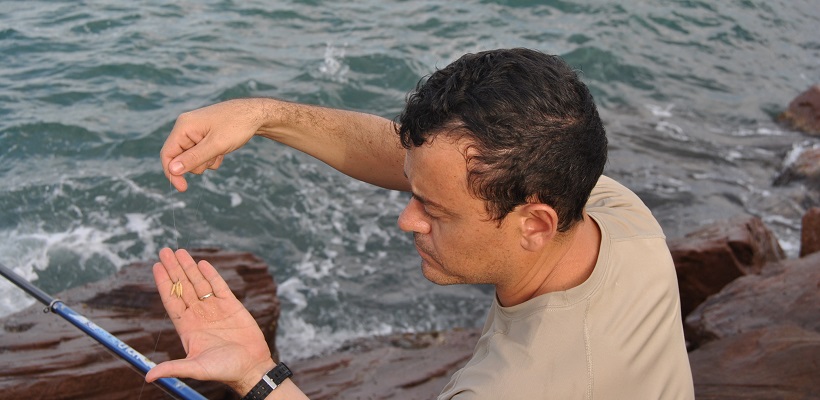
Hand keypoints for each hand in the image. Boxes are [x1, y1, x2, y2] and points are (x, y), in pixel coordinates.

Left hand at [145, 248, 274, 394]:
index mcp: (187, 327)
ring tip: (179, 251)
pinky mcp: (232, 305)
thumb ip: (173, 367)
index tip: (156, 266)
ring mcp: (215, 308)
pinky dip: (211, 274)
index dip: (164, 284)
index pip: (172, 301)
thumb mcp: (196, 368)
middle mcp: (199, 315)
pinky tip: (202, 263)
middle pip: (183, 287)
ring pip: (199, 283)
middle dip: (174, 269)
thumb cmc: (224, 370)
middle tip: (164, 251)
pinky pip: (219, 285)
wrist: (251, 367)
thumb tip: (148, 376)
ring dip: (189, 267)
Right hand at [161, 100, 264, 191]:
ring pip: (193, 159)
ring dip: (207, 161)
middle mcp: (186, 128)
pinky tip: (223, 150)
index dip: (172, 173)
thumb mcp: (216, 145)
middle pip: (181, 159)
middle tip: (214, 156)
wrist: (255, 114)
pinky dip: (213, 157)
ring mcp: (195, 132)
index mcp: (183, 127)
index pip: (167, 154)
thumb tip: (172, 170)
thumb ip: (194, 158)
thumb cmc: (237, 126)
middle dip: (198, 164)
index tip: (183, 188)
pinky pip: (203, 155)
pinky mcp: (204, 137)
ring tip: (221, 150)